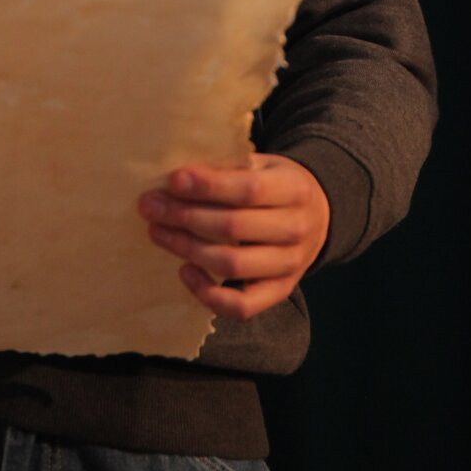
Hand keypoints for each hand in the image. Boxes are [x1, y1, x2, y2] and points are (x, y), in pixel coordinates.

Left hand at [137, 153, 329, 320]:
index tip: (173, 180)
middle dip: (185, 216)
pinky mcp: (280, 291)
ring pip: (232, 265)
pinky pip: (241, 306)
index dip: (208, 185)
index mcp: (294, 189)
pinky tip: (184, 271)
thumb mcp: (264, 165)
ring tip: (158, 232)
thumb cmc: (277, 184)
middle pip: (233, 227)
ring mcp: (291, 265)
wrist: (319, 214)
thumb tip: (177, 176)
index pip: (247, 189)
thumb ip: (230, 168)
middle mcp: (296, 229)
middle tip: (150, 206)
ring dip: (188, 249)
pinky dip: (208, 294)